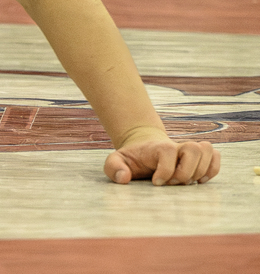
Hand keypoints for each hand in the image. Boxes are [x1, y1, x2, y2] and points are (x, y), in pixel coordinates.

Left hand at [104, 132, 220, 185]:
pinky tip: (200, 181)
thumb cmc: (131, 159)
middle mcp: (176, 146)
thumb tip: (124, 178)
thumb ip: (114, 168)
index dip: (165, 170)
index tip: (156, 183)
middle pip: (194, 148)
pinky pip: (215, 157)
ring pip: (207, 150)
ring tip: (188, 182)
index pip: (168, 152)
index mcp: (157, 147)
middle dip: (186, 171)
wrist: (143, 150)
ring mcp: (188, 151)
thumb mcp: (115, 161)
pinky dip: (213, 169)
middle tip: (173, 183)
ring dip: (201, 169)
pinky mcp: (198, 157)